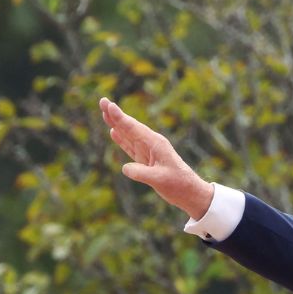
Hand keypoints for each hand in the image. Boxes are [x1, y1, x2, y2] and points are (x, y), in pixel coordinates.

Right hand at [99, 97, 213, 219]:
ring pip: (128, 135)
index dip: (120, 117)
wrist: (190, 192)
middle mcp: (152, 144)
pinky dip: (121, 139)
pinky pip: (130, 147)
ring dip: (116, 124)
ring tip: (105, 113)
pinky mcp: (147, 161)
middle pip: (129, 127)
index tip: (109, 104)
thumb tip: (124, 168)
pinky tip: (114, 132)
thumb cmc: (178, 184)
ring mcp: (149, 152)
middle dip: (115, 115)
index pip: (134, 128)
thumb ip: (140, 173)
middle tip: (102, 100)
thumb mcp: (159, 179)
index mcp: (156, 144)